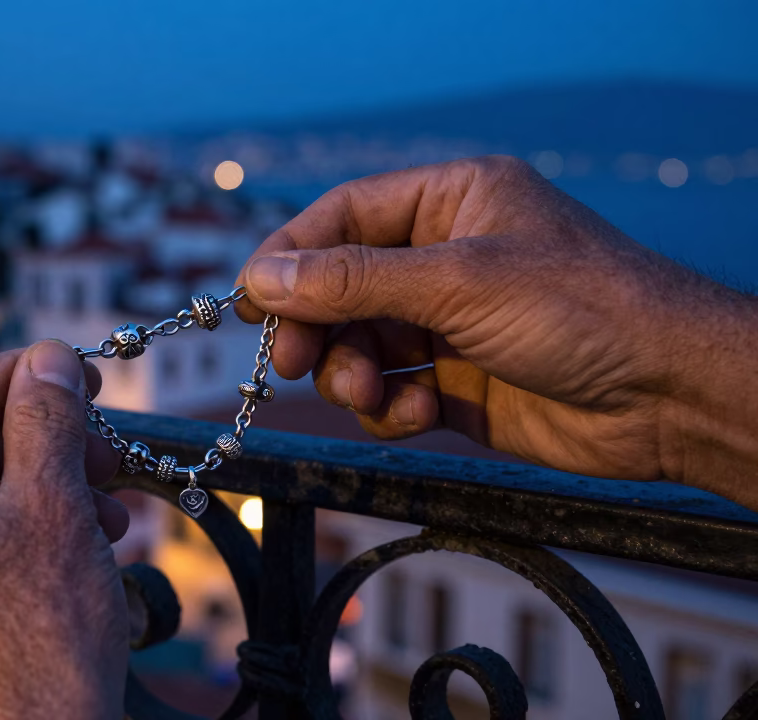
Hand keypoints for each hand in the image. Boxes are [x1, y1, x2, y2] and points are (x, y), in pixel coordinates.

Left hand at [0, 341, 129, 719]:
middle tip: (105, 444)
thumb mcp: (51, 505)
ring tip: (110, 505)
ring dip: (45, 484)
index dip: (20, 373)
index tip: (78, 375)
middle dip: (41, 437)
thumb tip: (44, 359)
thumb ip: (44, 417)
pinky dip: (25, 529)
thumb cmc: (37, 641)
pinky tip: (86, 542)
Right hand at [235, 156, 757, 505]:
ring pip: (357, 343)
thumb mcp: (458, 281)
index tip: (251, 300)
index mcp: (450, 201)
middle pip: (339, 286)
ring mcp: (448, 322)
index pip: (342, 217)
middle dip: (315, 326)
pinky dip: (388, 407)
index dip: (290, 257)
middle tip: (293, 361)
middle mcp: (444, 257)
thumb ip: (353, 280)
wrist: (666, 397)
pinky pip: (388, 391)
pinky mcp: (455, 382)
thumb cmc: (582, 309)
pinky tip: (416, 414)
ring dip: (351, 373)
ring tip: (371, 394)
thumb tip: (262, 278)